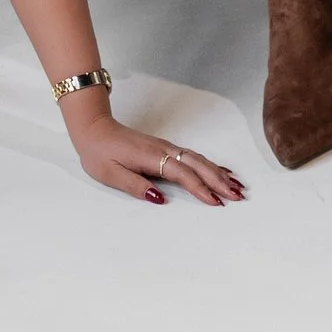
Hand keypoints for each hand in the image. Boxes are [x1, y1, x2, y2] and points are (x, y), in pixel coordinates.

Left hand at [68, 107, 245, 207]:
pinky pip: (192, 157)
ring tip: (237, 186)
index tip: (216, 202)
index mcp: (151, 157)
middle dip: (218, 180)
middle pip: (196, 165)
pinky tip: (220, 171)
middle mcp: (163, 149)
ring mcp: (165, 147)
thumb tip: (160, 199)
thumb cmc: (100, 154)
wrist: (94, 128)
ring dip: (218, 173)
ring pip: (197, 159)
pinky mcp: (165, 148)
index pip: (182, 174)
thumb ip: (136, 186)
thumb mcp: (111, 174)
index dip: (200, 189)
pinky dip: (209, 164)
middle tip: (238, 196)